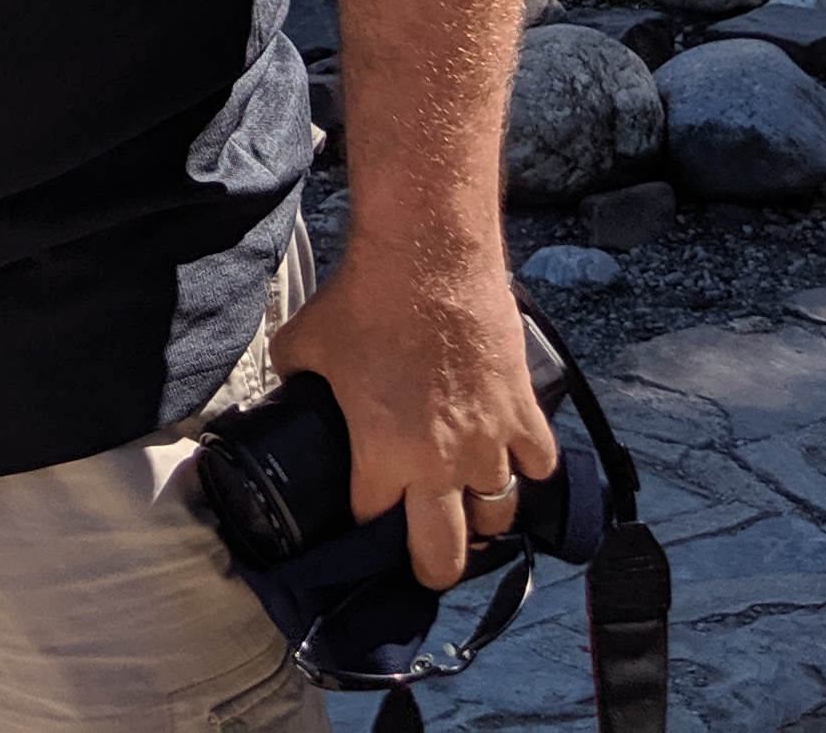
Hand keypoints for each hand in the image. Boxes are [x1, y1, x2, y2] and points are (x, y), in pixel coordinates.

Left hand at [264, 244, 554, 589]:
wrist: (428, 259)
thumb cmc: (364, 301)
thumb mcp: (305, 346)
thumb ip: (295, 382)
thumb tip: (287, 389)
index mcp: (381, 457)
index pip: (372, 524)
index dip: (364, 528)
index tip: (363, 523)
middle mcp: (439, 465)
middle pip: (443, 553)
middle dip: (432, 566)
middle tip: (427, 563)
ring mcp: (488, 442)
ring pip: (498, 515)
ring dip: (484, 516)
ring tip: (474, 510)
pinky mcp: (522, 412)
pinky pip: (538, 464)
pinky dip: (528, 466)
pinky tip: (514, 458)